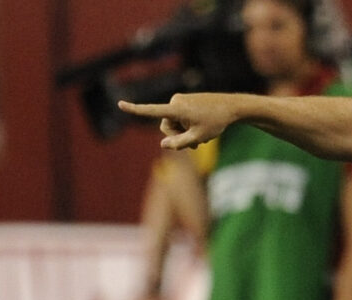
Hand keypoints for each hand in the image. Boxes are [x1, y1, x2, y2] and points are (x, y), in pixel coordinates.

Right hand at [118, 94, 235, 149]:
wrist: (232, 107)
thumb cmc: (216, 122)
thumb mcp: (198, 138)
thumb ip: (179, 143)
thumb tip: (163, 144)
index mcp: (177, 109)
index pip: (152, 110)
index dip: (135, 109)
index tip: (120, 104)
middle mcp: (175, 102)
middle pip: (165, 126)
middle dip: (176, 137)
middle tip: (194, 146)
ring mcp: (180, 100)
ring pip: (173, 124)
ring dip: (183, 133)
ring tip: (200, 138)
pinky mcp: (185, 101)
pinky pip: (179, 118)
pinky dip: (187, 126)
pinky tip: (201, 129)